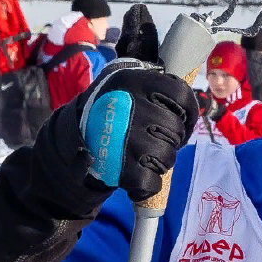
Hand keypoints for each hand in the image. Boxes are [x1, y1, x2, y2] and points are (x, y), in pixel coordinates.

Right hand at [36, 61, 197, 214]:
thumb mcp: (121, 80)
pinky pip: (152, 181)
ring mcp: (127, 140)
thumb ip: (151, 77)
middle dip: (173, 138)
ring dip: (162, 160)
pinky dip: (149, 183)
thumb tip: (184, 79)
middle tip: (159, 138)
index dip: (189, 111)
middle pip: (176, 129)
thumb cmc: (107, 107)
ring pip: (168, 156)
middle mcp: (131, 108)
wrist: (71, 136)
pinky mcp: (122, 169)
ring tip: (147, 154)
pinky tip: (140, 174)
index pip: (181, 94)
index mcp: (134, 82)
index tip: (184, 119)